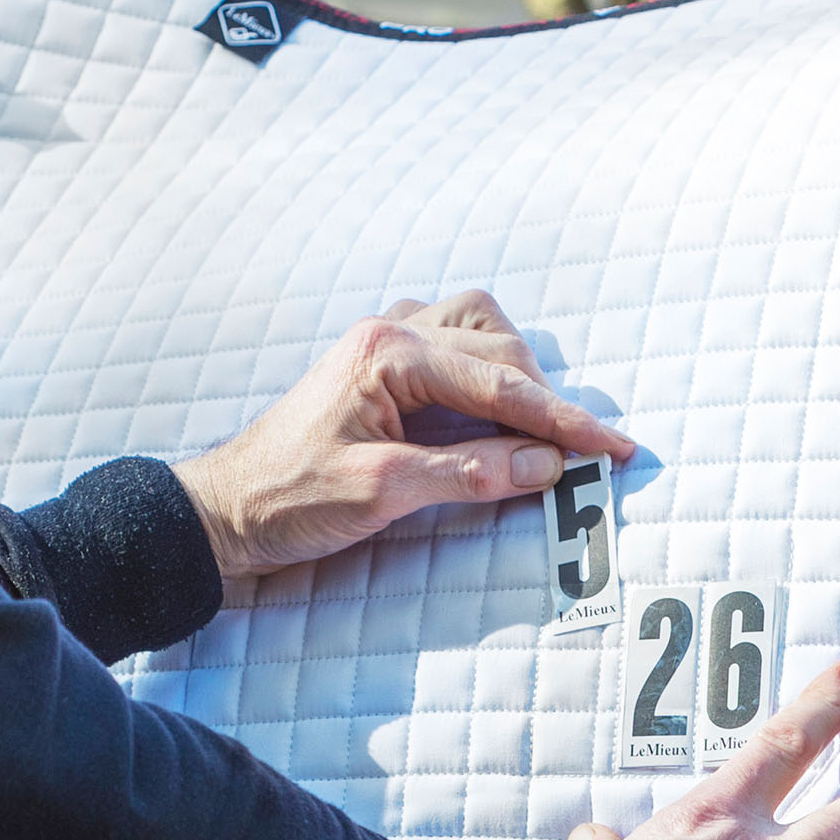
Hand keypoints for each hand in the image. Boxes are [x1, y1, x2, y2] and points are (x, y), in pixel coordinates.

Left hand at [173, 290, 633, 577]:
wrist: (224, 509)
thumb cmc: (288, 500)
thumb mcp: (382, 493)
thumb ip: (468, 475)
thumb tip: (547, 467)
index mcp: (388, 353)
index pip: (500, 384)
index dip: (565, 420)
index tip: (616, 448)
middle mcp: (389, 332)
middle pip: (498, 350)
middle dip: (547, 402)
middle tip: (585, 455)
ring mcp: (382, 342)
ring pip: (479, 329)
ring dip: (516, 373)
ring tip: (540, 429)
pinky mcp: (379, 366)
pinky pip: (451, 343)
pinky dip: (484, 370)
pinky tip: (493, 409)